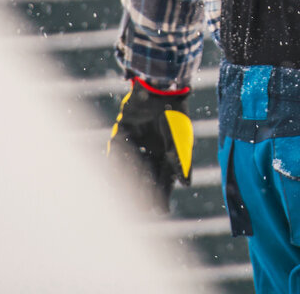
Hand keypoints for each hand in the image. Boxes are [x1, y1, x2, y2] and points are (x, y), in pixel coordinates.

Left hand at [107, 77, 192, 211]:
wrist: (160, 88)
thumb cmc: (174, 115)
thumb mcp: (180, 140)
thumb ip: (180, 161)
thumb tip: (187, 184)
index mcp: (167, 154)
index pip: (165, 180)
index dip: (163, 196)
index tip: (160, 212)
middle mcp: (151, 151)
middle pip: (146, 177)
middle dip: (143, 193)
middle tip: (139, 211)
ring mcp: (137, 143)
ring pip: (130, 166)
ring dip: (128, 180)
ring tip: (122, 196)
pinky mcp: (123, 132)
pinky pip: (117, 150)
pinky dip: (114, 159)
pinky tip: (112, 170)